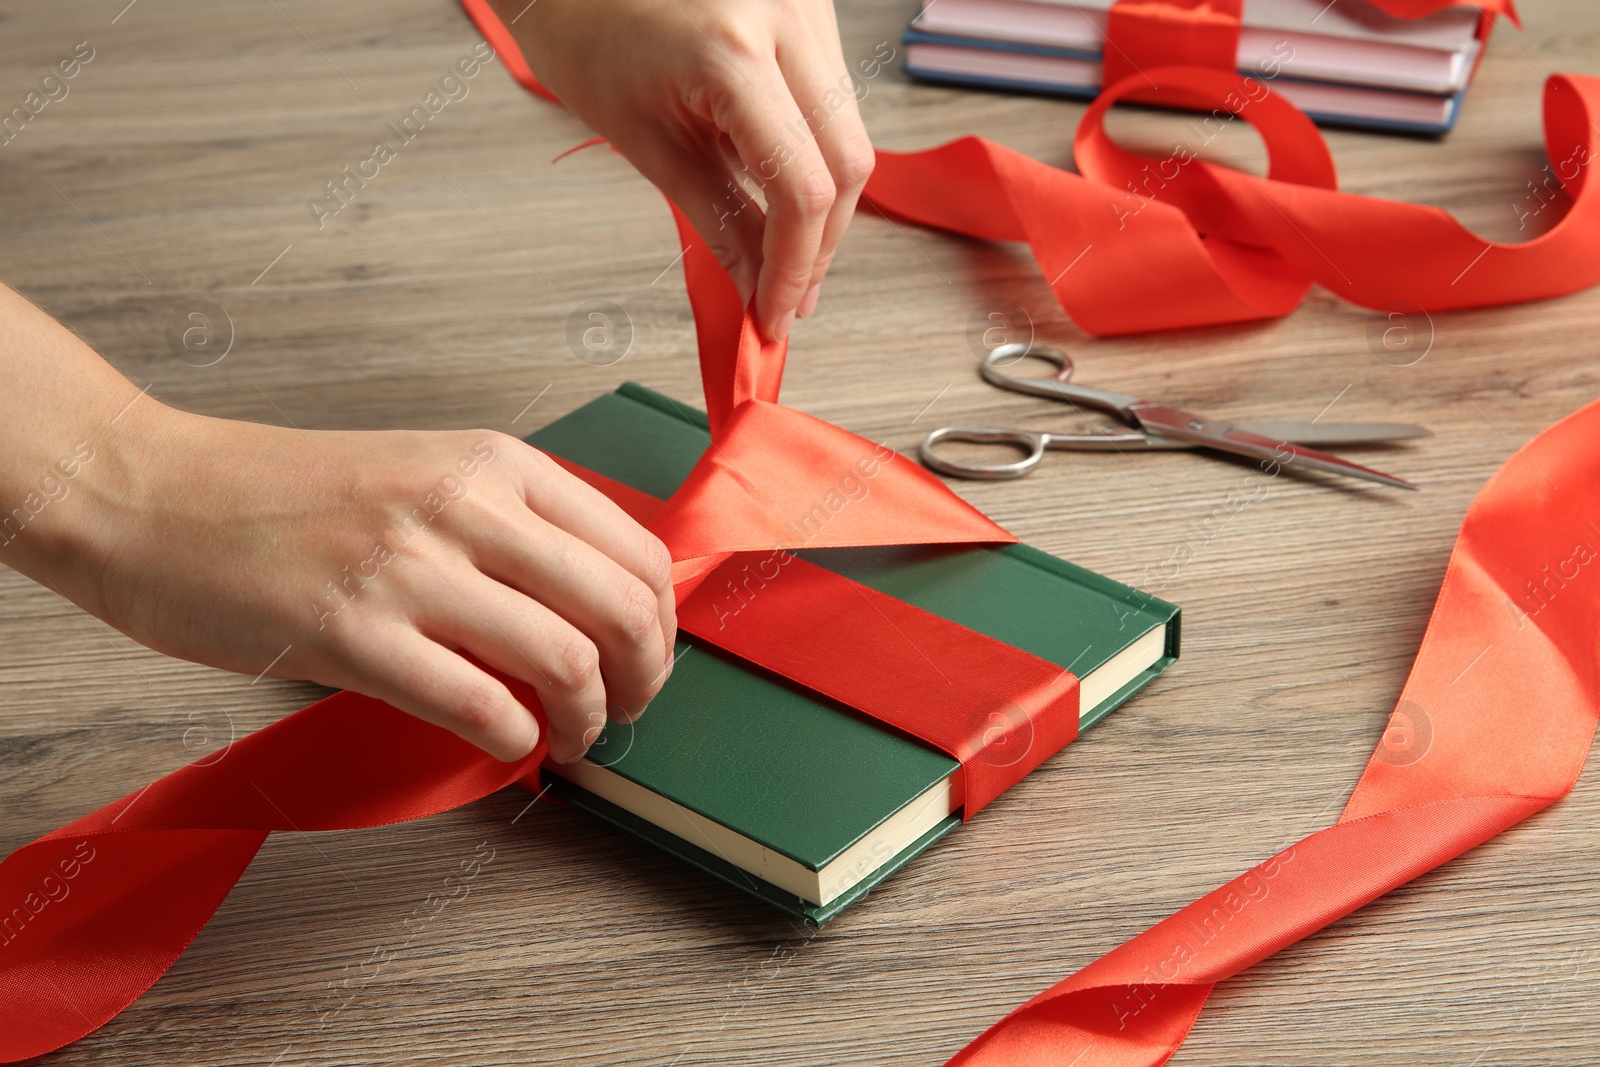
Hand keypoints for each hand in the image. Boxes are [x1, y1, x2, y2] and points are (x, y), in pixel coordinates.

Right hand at [26, 402, 676, 764]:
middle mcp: (467, 504)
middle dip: (644, 680)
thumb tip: (590, 605)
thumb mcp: (423, 473)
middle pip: (622, 608)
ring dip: (588, 720)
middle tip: (625, 713)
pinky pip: (480, 705)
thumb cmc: (284, 495)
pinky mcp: (353, 632)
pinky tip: (509, 745)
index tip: (647, 663)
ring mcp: (410, 566)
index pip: (638, 550)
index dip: (663, 625)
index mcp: (496, 463)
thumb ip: (508, 524)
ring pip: (567, 659)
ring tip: (570, 740)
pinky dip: (516, 740)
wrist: (152, 494)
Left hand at [498, 0, 874, 341]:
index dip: (796, 266)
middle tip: (787, 296)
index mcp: (731, 52)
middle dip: (820, 243)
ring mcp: (807, 5)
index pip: (802, 187)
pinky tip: (778, 185)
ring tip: (780, 250)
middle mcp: (786, 17)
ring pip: (849, 132)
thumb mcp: (644, 139)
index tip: (777, 314)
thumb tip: (758, 288)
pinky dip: (814, 154)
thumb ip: (716, 218)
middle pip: (848, 163)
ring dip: (822, 202)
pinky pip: (834, 99)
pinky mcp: (811, 7)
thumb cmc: (585, 33)